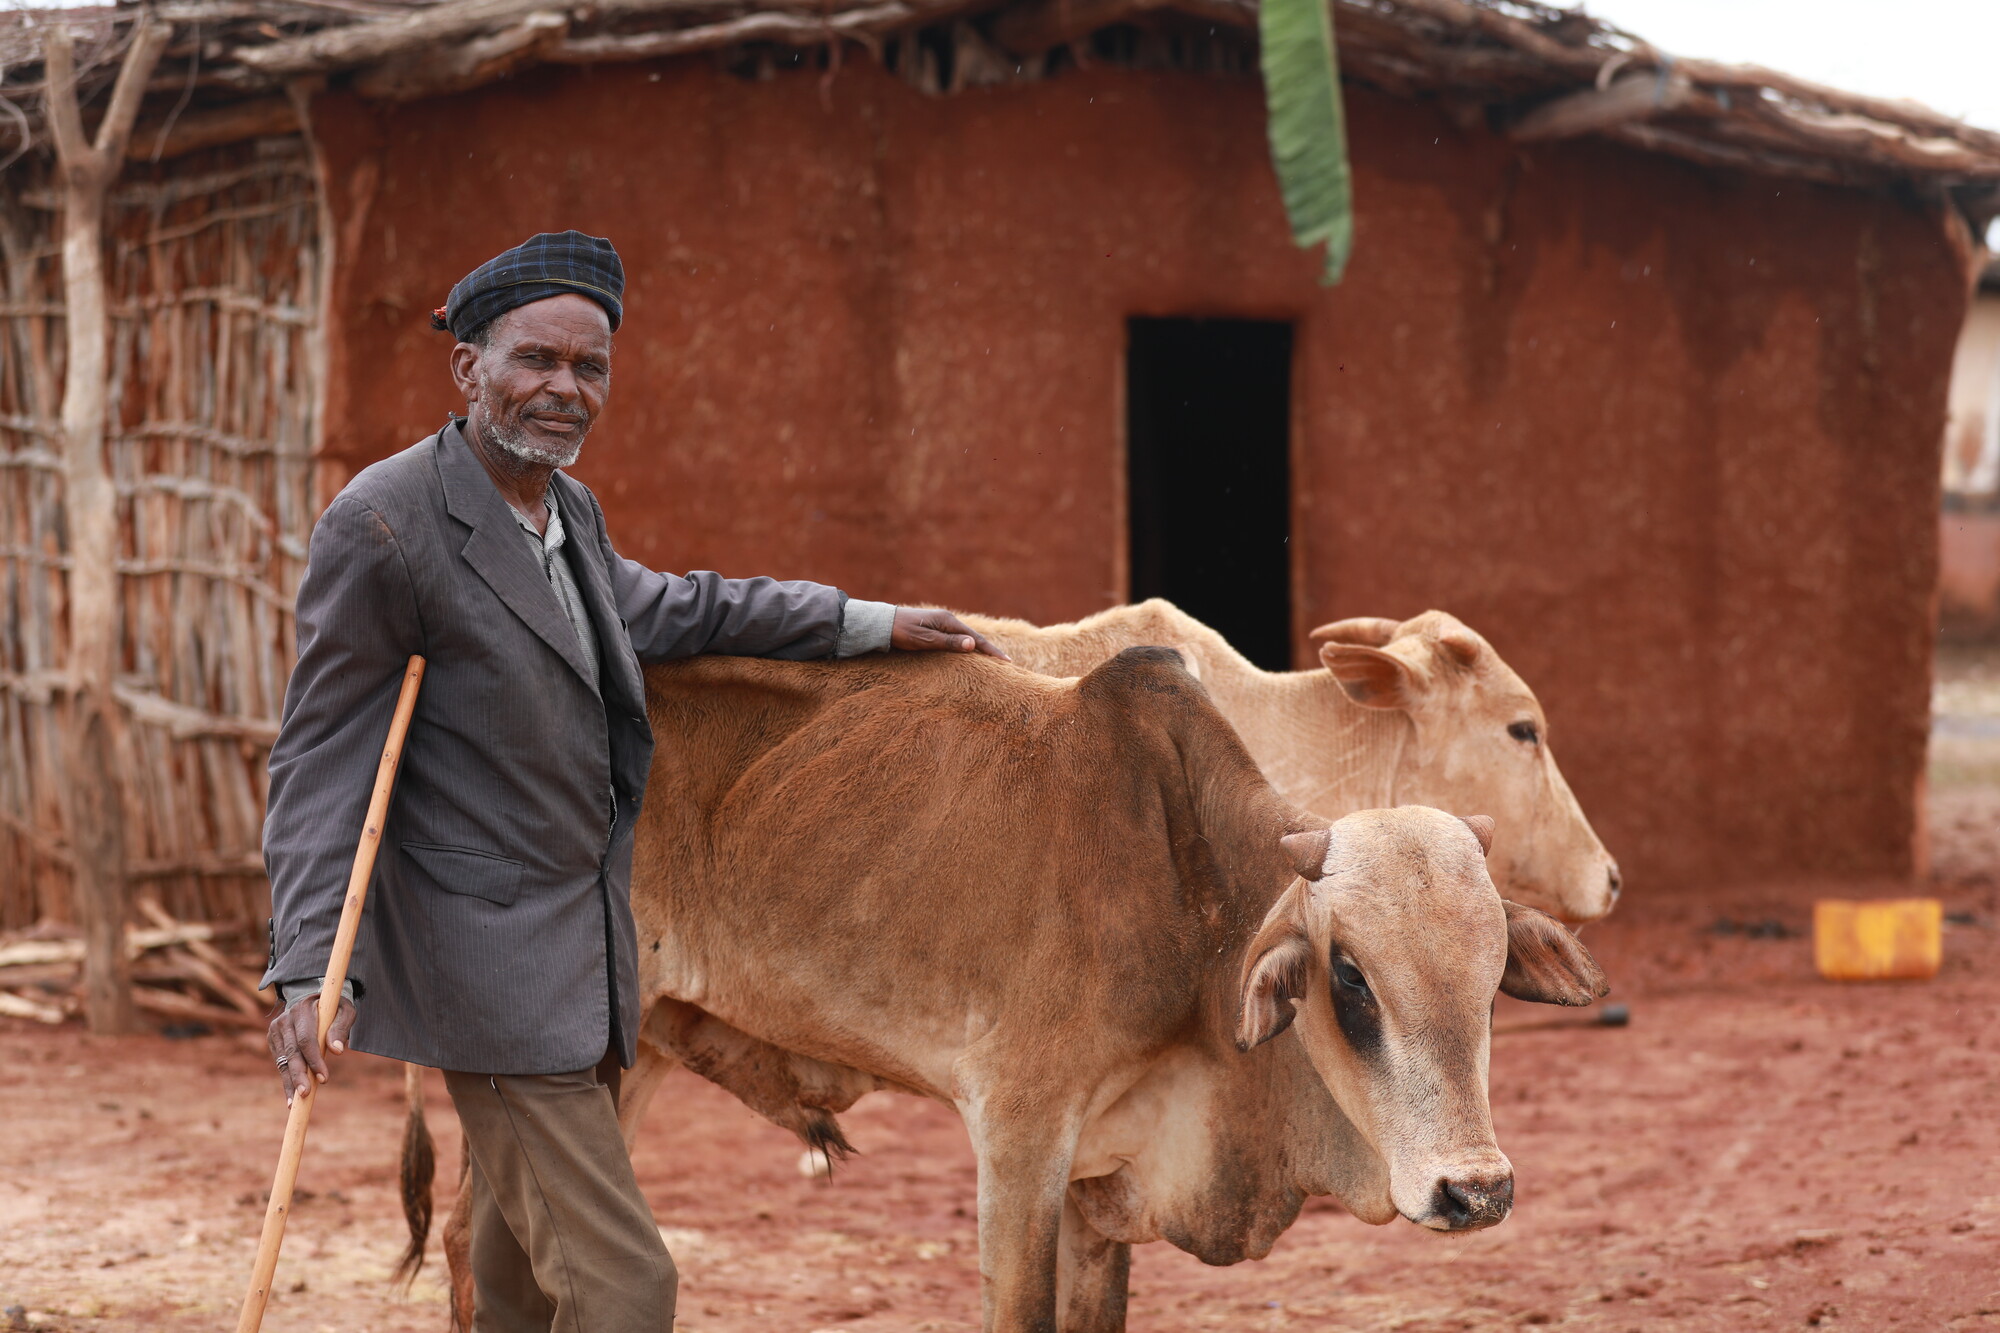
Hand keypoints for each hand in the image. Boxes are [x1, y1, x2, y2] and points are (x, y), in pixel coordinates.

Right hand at [267, 992, 356, 1104]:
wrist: (313, 1000)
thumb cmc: (334, 1008)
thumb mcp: (345, 1011)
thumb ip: (341, 1027)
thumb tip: (337, 1051)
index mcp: (303, 1009)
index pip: (306, 1039)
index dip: (314, 1060)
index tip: (324, 1078)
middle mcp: (285, 1019)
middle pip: (291, 1053)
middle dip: (299, 1075)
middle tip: (306, 1095)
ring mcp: (276, 1030)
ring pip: (283, 1061)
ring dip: (290, 1082)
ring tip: (295, 1103)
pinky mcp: (273, 1039)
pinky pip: (281, 1063)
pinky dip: (286, 1079)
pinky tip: (290, 1097)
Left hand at [890, 608, 1008, 658]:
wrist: (883, 623)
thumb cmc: (902, 632)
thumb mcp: (924, 639)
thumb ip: (948, 642)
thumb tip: (973, 645)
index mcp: (948, 621)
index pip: (975, 639)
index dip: (992, 651)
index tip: (1006, 661)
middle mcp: (948, 620)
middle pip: (973, 637)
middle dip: (989, 650)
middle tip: (1005, 663)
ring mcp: (942, 624)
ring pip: (965, 638)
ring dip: (978, 649)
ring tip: (991, 660)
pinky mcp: (935, 629)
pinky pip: (956, 639)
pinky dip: (966, 647)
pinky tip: (969, 654)